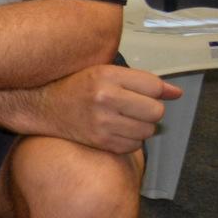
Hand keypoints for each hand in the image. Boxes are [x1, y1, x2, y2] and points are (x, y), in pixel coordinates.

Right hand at [38, 64, 184, 155]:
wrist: (41, 106)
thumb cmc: (76, 86)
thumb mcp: (104, 72)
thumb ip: (141, 81)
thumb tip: (177, 93)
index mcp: (106, 75)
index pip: (153, 86)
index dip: (153, 91)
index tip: (141, 93)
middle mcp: (105, 98)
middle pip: (156, 111)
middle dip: (149, 111)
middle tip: (131, 107)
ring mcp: (102, 122)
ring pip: (147, 130)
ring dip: (140, 127)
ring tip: (122, 119)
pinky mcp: (100, 142)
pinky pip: (134, 145)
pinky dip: (129, 140)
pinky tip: (114, 131)